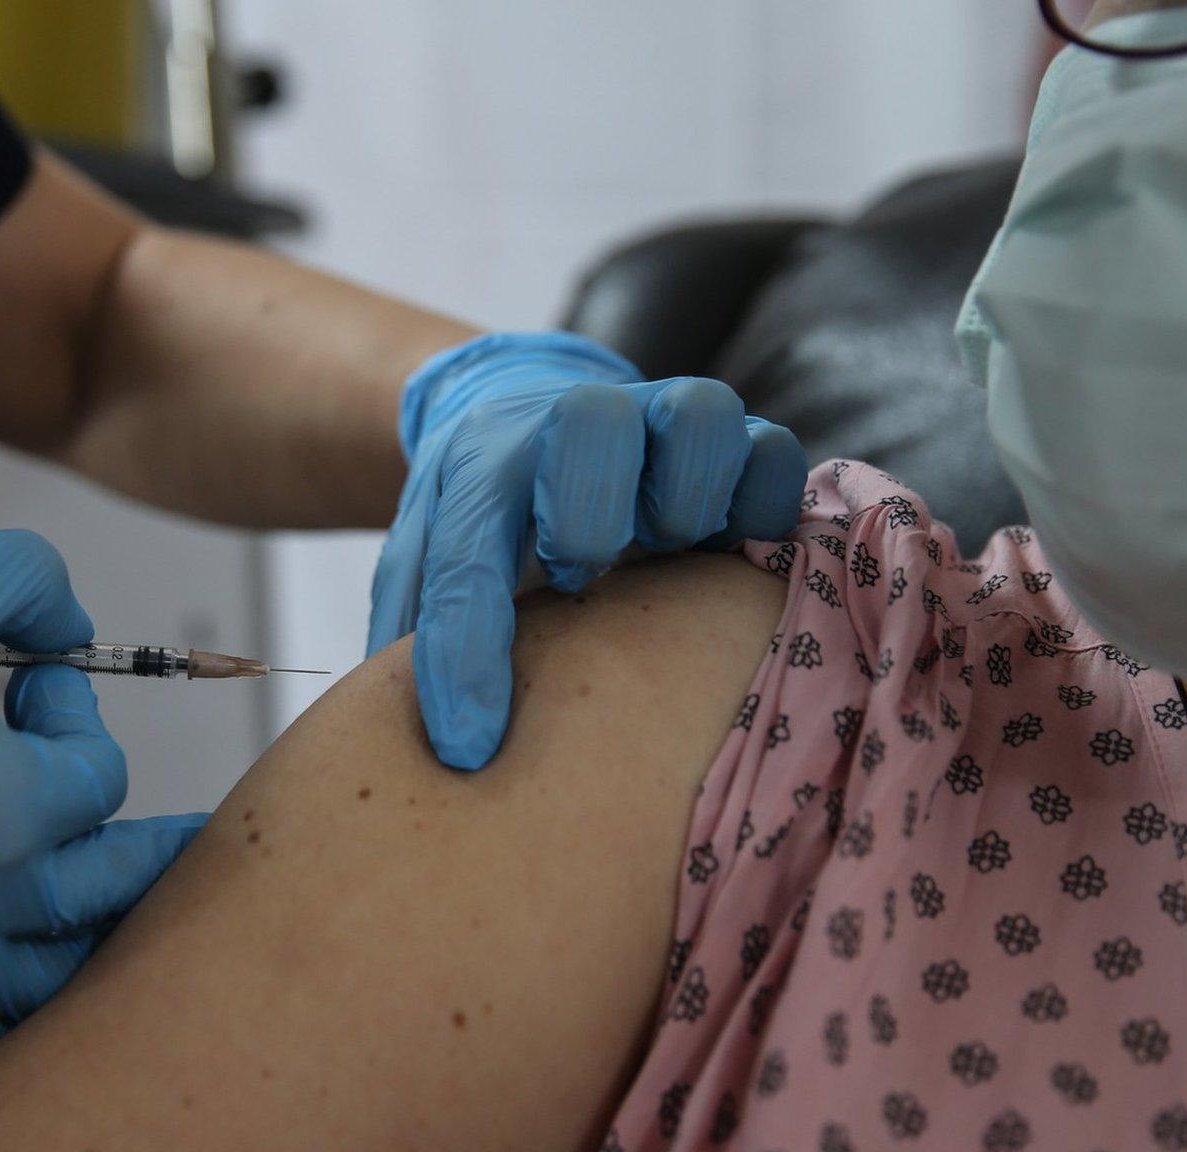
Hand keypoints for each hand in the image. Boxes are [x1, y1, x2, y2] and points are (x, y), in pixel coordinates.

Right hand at [0, 532, 202, 1065]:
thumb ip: (33, 586)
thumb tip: (73, 627)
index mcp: (5, 811)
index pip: (100, 782)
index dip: (76, 718)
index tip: (35, 680)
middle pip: (105, 891)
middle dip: (139, 839)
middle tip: (174, 824)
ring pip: (52, 976)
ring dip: (95, 932)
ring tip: (114, 897)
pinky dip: (13, 1010)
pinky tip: (30, 979)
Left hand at [368, 332, 806, 768]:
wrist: (535, 413)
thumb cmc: (490, 512)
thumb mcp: (430, 558)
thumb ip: (417, 626)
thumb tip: (409, 746)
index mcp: (487, 460)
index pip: (464, 553)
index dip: (463, 655)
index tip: (466, 745)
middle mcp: (580, 419)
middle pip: (592, 423)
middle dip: (583, 514)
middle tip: (574, 578)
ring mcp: (666, 419)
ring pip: (702, 418)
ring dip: (685, 501)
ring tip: (662, 555)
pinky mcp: (740, 438)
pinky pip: (777, 455)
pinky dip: (764, 507)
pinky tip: (730, 556)